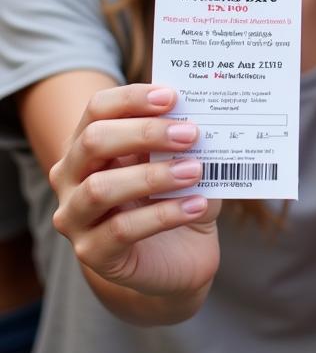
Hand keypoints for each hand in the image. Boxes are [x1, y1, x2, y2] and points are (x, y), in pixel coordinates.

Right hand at [49, 84, 220, 299]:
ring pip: (100, 188)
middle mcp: (71, 177)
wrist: (179, 255)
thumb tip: (206, 113)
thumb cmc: (177, 194)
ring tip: (195, 170)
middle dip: (145, 132)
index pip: (98, 108)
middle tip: (190, 134)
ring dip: (154, 175)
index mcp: (89, 143)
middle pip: (94, 141)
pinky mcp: (92, 252)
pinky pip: (122, 230)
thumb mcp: (182, 160)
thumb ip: (185, 138)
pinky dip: (165, 214)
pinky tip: (197, 205)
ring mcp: (75, 217)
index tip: (172, 97)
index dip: (133, 98)